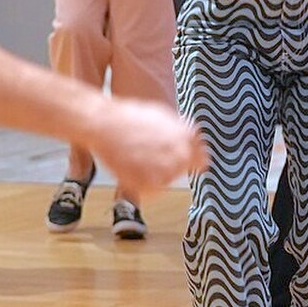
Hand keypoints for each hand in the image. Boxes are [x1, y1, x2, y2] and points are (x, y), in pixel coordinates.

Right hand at [79, 97, 206, 205]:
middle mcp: (180, 156)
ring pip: (168, 180)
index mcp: (187, 138)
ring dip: (158, 174)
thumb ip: (182, 131)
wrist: (105, 124)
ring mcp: (165, 172)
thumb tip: (193, 140)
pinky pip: (152, 191)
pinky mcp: (148, 185)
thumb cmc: (130, 117)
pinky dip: (144, 184)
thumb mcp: (164, 115)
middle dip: (173, 165)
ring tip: (139, 158)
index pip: (202, 159)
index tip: (187, 162)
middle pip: (183, 170)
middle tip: (154, 157)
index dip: (193, 159)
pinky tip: (134, 168)